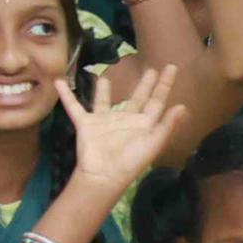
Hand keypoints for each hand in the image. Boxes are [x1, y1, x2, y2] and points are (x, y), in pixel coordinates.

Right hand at [59, 58, 185, 202]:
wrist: (103, 175)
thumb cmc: (130, 161)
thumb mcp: (152, 143)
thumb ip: (166, 125)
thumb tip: (183, 106)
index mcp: (143, 124)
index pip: (157, 101)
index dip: (164, 85)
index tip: (172, 67)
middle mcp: (125, 120)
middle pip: (137, 98)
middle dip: (144, 84)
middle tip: (150, 69)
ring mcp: (105, 121)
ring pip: (105, 101)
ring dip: (104, 90)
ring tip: (104, 76)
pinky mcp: (86, 123)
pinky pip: (75, 106)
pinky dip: (66, 95)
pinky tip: (59, 82)